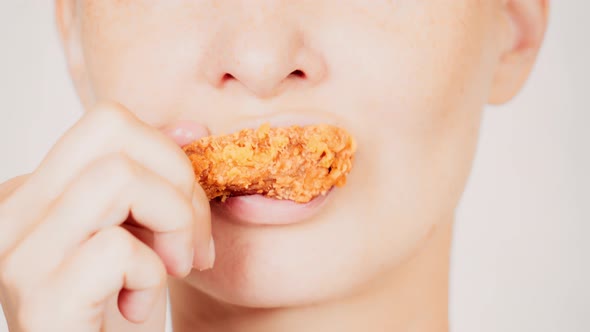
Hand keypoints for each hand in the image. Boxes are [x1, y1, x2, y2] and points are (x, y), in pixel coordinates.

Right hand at [0, 103, 213, 330]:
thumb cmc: (120, 308)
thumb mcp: (146, 230)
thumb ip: (161, 176)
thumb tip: (192, 126)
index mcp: (35, 190)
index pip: (110, 122)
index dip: (169, 157)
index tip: (189, 213)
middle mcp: (13, 212)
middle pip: (111, 127)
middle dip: (178, 178)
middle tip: (191, 241)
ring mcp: (19, 254)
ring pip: (118, 177)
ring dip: (174, 223)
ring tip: (174, 268)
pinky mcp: (41, 300)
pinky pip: (117, 248)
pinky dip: (151, 277)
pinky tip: (137, 309)